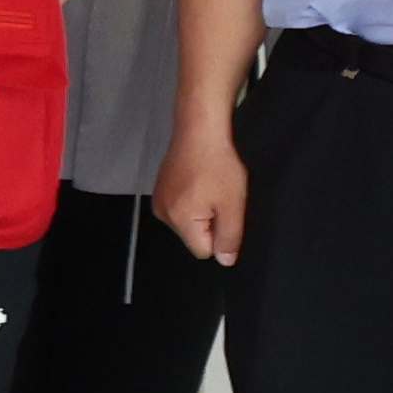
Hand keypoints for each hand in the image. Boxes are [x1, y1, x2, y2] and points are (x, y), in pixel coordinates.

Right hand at [150, 121, 246, 270]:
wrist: (199, 131)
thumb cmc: (218, 166)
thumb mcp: (233, 204)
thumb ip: (230, 237)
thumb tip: (225, 261)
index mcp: (179, 221)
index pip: (202, 250)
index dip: (219, 235)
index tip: (224, 211)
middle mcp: (163, 215)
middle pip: (193, 237)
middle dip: (209, 223)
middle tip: (218, 196)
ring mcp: (158, 201)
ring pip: (187, 222)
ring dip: (201, 211)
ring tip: (208, 186)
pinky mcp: (160, 189)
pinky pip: (180, 208)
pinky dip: (191, 200)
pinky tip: (198, 181)